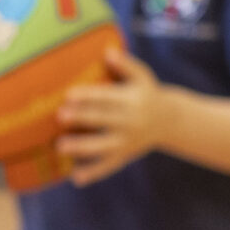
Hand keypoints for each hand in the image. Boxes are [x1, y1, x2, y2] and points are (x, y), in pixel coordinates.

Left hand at [56, 47, 172, 185]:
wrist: (170, 120)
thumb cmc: (147, 94)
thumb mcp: (142, 77)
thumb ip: (126, 65)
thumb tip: (108, 51)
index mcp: (132, 99)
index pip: (107, 97)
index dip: (88, 95)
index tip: (69, 94)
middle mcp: (130, 121)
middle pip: (103, 119)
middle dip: (82, 118)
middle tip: (60, 116)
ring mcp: (127, 140)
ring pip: (103, 146)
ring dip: (82, 147)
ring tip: (59, 146)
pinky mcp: (125, 155)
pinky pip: (108, 166)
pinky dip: (93, 173)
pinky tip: (76, 179)